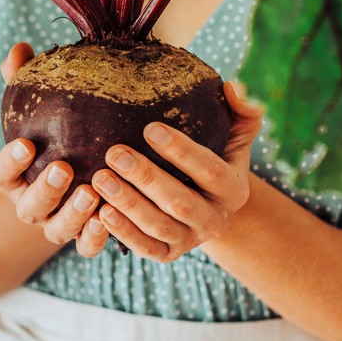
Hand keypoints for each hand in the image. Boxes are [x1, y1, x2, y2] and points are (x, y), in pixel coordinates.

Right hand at [0, 43, 108, 255]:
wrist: (72, 179)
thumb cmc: (52, 136)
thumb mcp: (37, 110)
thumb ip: (24, 81)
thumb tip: (20, 47)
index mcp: (12, 176)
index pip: (0, 173)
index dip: (8, 161)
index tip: (24, 144)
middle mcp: (30, 204)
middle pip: (28, 207)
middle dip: (44, 190)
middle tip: (62, 168)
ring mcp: (55, 224)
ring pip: (56, 230)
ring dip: (72, 215)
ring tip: (92, 193)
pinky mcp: (82, 238)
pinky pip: (85, 246)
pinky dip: (95, 238)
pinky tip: (110, 219)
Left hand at [90, 81, 263, 261]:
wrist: (205, 203)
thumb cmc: (213, 157)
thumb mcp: (232, 135)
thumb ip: (241, 110)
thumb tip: (233, 86)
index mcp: (234, 189)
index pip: (210, 170)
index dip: (182, 151)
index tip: (150, 127)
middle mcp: (215, 219)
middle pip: (180, 201)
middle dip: (145, 177)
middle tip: (114, 152)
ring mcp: (190, 239)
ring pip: (158, 226)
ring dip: (128, 203)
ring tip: (99, 179)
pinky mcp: (167, 254)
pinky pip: (145, 248)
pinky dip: (123, 232)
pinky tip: (100, 212)